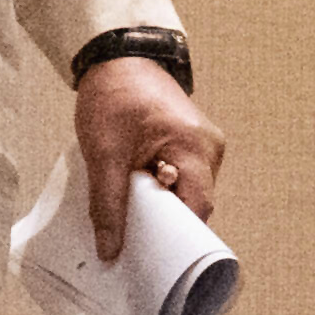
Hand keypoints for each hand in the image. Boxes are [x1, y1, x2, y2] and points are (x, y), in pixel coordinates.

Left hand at [73, 53, 221, 262]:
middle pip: (195, 204)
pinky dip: (161, 190)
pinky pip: (183, 179)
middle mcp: (210, 148)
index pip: (197, 209)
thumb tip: (110, 250)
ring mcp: (205, 145)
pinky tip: (138, 193)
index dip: (175, 237)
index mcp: (195, 147)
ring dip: (161, 205)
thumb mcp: (103, 154)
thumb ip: (107, 204)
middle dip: (164, 223)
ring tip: (131, 211)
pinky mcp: (193, 144)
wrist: (118, 57)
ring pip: (188, 193)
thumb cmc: (113, 97)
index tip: (151, 257)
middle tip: (132, 239)